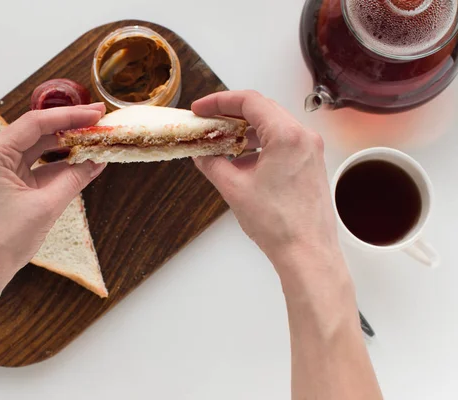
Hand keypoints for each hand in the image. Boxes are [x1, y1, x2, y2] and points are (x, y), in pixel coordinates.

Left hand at [0, 104, 106, 284]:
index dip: (70, 115)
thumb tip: (98, 161)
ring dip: (66, 146)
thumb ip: (75, 179)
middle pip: (37, 132)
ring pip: (38, 149)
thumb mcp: (46, 207)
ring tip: (94, 140)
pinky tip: (81, 163)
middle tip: (99, 122)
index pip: (36, 123)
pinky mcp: (8, 185)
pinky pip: (36, 167)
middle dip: (70, 127)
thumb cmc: (2, 241)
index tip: (95, 112)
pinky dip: (58, 166)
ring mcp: (0, 171)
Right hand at [192, 91, 341, 277]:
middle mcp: (303, 137)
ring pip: (273, 126)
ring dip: (245, 131)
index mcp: (286, 135)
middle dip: (231, 114)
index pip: (249, 101)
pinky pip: (282, 143)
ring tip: (221, 144)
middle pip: (262, 110)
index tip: (201, 109)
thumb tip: (202, 154)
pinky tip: (242, 162)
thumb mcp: (234, 189)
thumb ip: (213, 164)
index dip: (219, 101)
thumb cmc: (279, 225)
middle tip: (208, 123)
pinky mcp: (311, 164)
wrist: (307, 253)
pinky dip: (260, 146)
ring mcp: (310, 150)